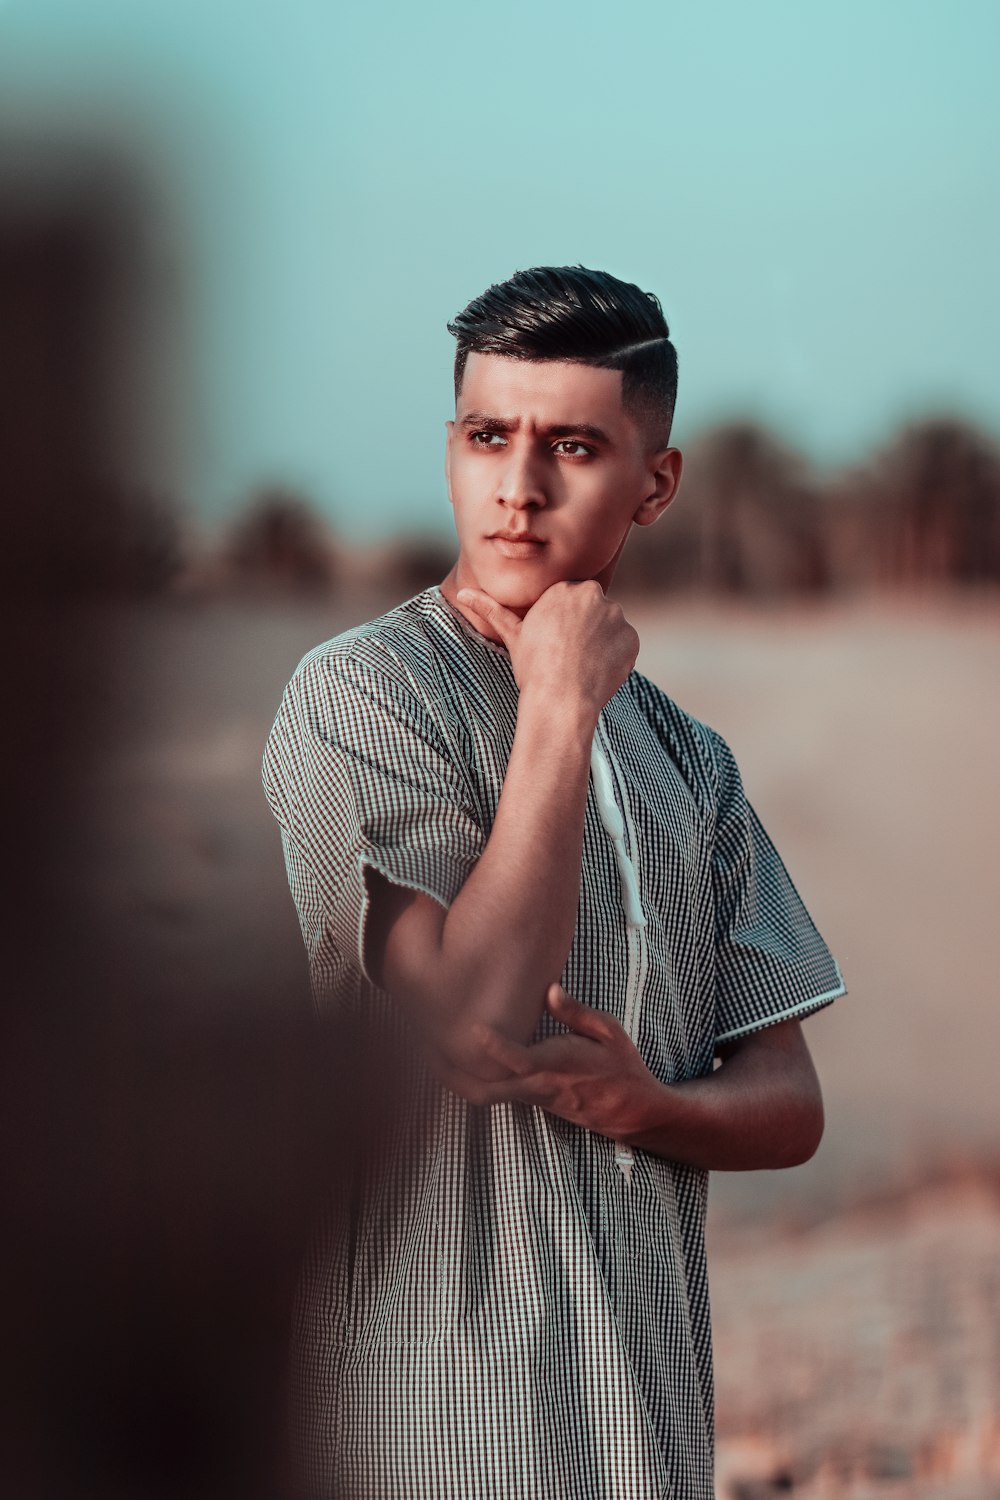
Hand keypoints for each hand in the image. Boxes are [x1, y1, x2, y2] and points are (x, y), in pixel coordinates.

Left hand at [441, 984, 664, 1138]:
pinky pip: (497, 1095)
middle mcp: (540, 1086)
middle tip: (427, 1050)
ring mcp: (534, 1098)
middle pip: (487, 1090)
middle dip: (455, 1074)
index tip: (471, 1028)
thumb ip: (576, 1013)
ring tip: (431, 1055)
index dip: (493, 1046)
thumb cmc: (622, 1067)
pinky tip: (458, 1065)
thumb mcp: (609, 1032)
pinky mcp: (533, 1102)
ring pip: (487, 1096)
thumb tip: (549, 990)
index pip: (518, 1059)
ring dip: (459, 1080)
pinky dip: (475, 1083)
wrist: (633, 1111)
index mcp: (558, 1065)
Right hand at [457, 580, 638, 718]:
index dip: (564, 625)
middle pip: (593, 609)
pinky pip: (625, 644)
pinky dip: (616, 656)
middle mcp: (593, 595)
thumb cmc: (532, 668)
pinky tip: (598, 671)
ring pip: (610, 626)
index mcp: (564, 589)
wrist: (560, 699)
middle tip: (569, 655)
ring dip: (601, 641)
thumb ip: (491, 609)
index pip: (571, 601)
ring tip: (582, 665)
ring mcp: (616, 616)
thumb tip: (462, 593)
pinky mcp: (631, 638)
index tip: (556, 644)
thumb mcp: (512, 635)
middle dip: (585, 628)